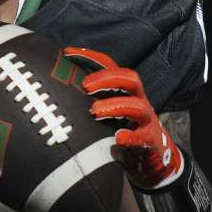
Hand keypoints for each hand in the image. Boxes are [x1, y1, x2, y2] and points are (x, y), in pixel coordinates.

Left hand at [62, 47, 182, 188]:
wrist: (154, 158)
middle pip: (130, 79)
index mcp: (126, 91)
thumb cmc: (125, 130)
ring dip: (115, 106)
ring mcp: (147, 121)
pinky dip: (131, 137)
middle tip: (86, 86)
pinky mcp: (151, 141)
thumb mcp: (109, 112)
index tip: (68, 53)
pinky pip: (143, 137)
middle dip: (108, 79)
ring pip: (137, 106)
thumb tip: (57, 93)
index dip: (91, 56)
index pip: (111, 66)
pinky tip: (118, 138)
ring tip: (95, 111)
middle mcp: (139, 100)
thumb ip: (91, 101)